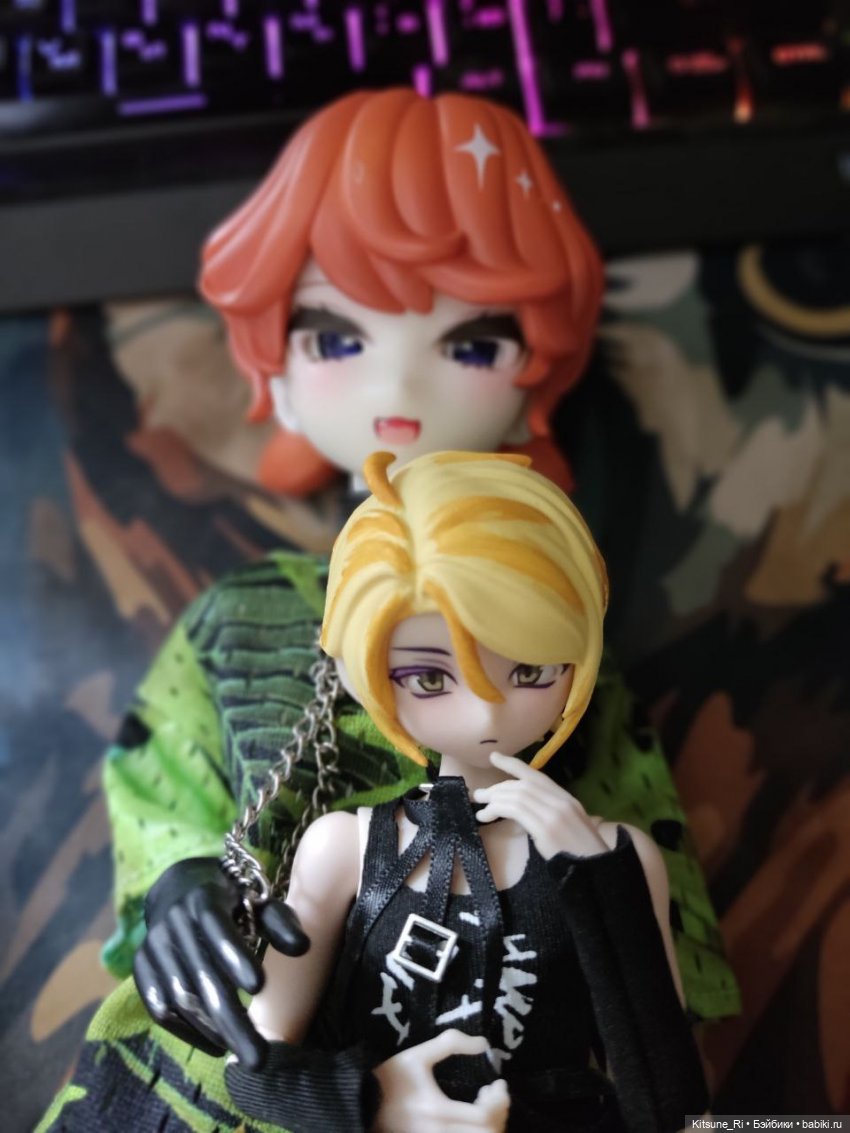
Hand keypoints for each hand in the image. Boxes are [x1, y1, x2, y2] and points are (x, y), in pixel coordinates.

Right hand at [133, 856, 308, 1068]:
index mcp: (203, 899)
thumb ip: (280, 922)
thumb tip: (304, 948)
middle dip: (230, 1019)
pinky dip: (186, 1032)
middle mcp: (172, 922)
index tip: (260, 986)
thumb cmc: (233, 901)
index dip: (235, 955)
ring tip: (243, 1051)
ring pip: (179, 998)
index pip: (217, 927)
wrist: (178, 889)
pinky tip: (215, 1044)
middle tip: (258, 1057)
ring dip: (211, 1030)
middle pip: (201, 976)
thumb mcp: (258, 902)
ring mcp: (153, 946)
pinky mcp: (140, 967)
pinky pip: (159, 1008)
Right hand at [372, 1029, 508, 1132]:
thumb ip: (449, 1044)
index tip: (499, 1084)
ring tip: (486, 1109)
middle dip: (498, 1116)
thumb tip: (483, 1043)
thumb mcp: (417, 1055)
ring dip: (489, 1127)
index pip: (483, 1117)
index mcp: (436, 1111)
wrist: (361, 1104)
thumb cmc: (388, 1079)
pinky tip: (472, 1120)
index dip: (499, 1101)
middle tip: (496, 1096)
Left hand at [474, 752, 609, 858]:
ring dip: (494, 799)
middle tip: (479, 794)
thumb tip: (521, 810)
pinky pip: (515, 810)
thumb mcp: (567, 826)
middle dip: (498, 787)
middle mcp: (560, 801)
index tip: (494, 757)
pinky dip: (497, 809)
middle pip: (523, 784)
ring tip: (480, 806)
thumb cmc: (581, 854)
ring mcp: (554, 813)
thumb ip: (547, 813)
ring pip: (516, 795)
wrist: (597, 870)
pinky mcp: (546, 827)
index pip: (536, 775)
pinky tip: (487, 816)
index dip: (513, 764)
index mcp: (566, 799)